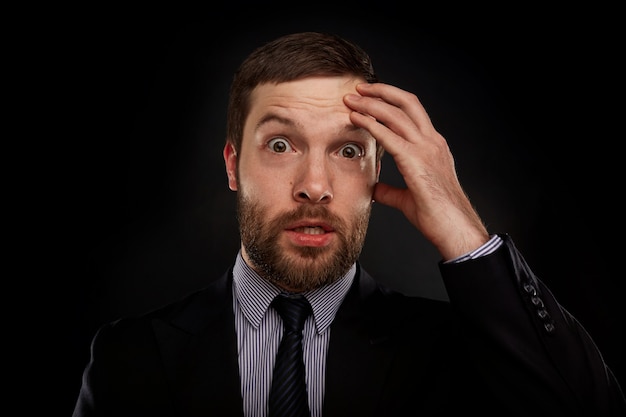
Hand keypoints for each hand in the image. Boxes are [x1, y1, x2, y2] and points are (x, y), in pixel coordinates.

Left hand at [344, 83, 488, 259]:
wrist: (455, 229)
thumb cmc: (437, 216)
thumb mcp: (408, 198)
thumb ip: (390, 190)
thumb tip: (374, 188)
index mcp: (434, 147)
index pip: (412, 112)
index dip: (390, 101)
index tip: (370, 97)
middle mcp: (432, 142)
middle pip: (406, 103)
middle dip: (380, 92)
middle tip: (358, 88)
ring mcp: (426, 149)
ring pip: (396, 114)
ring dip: (370, 104)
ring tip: (351, 99)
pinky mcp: (416, 161)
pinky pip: (389, 135)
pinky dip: (370, 123)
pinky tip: (356, 119)